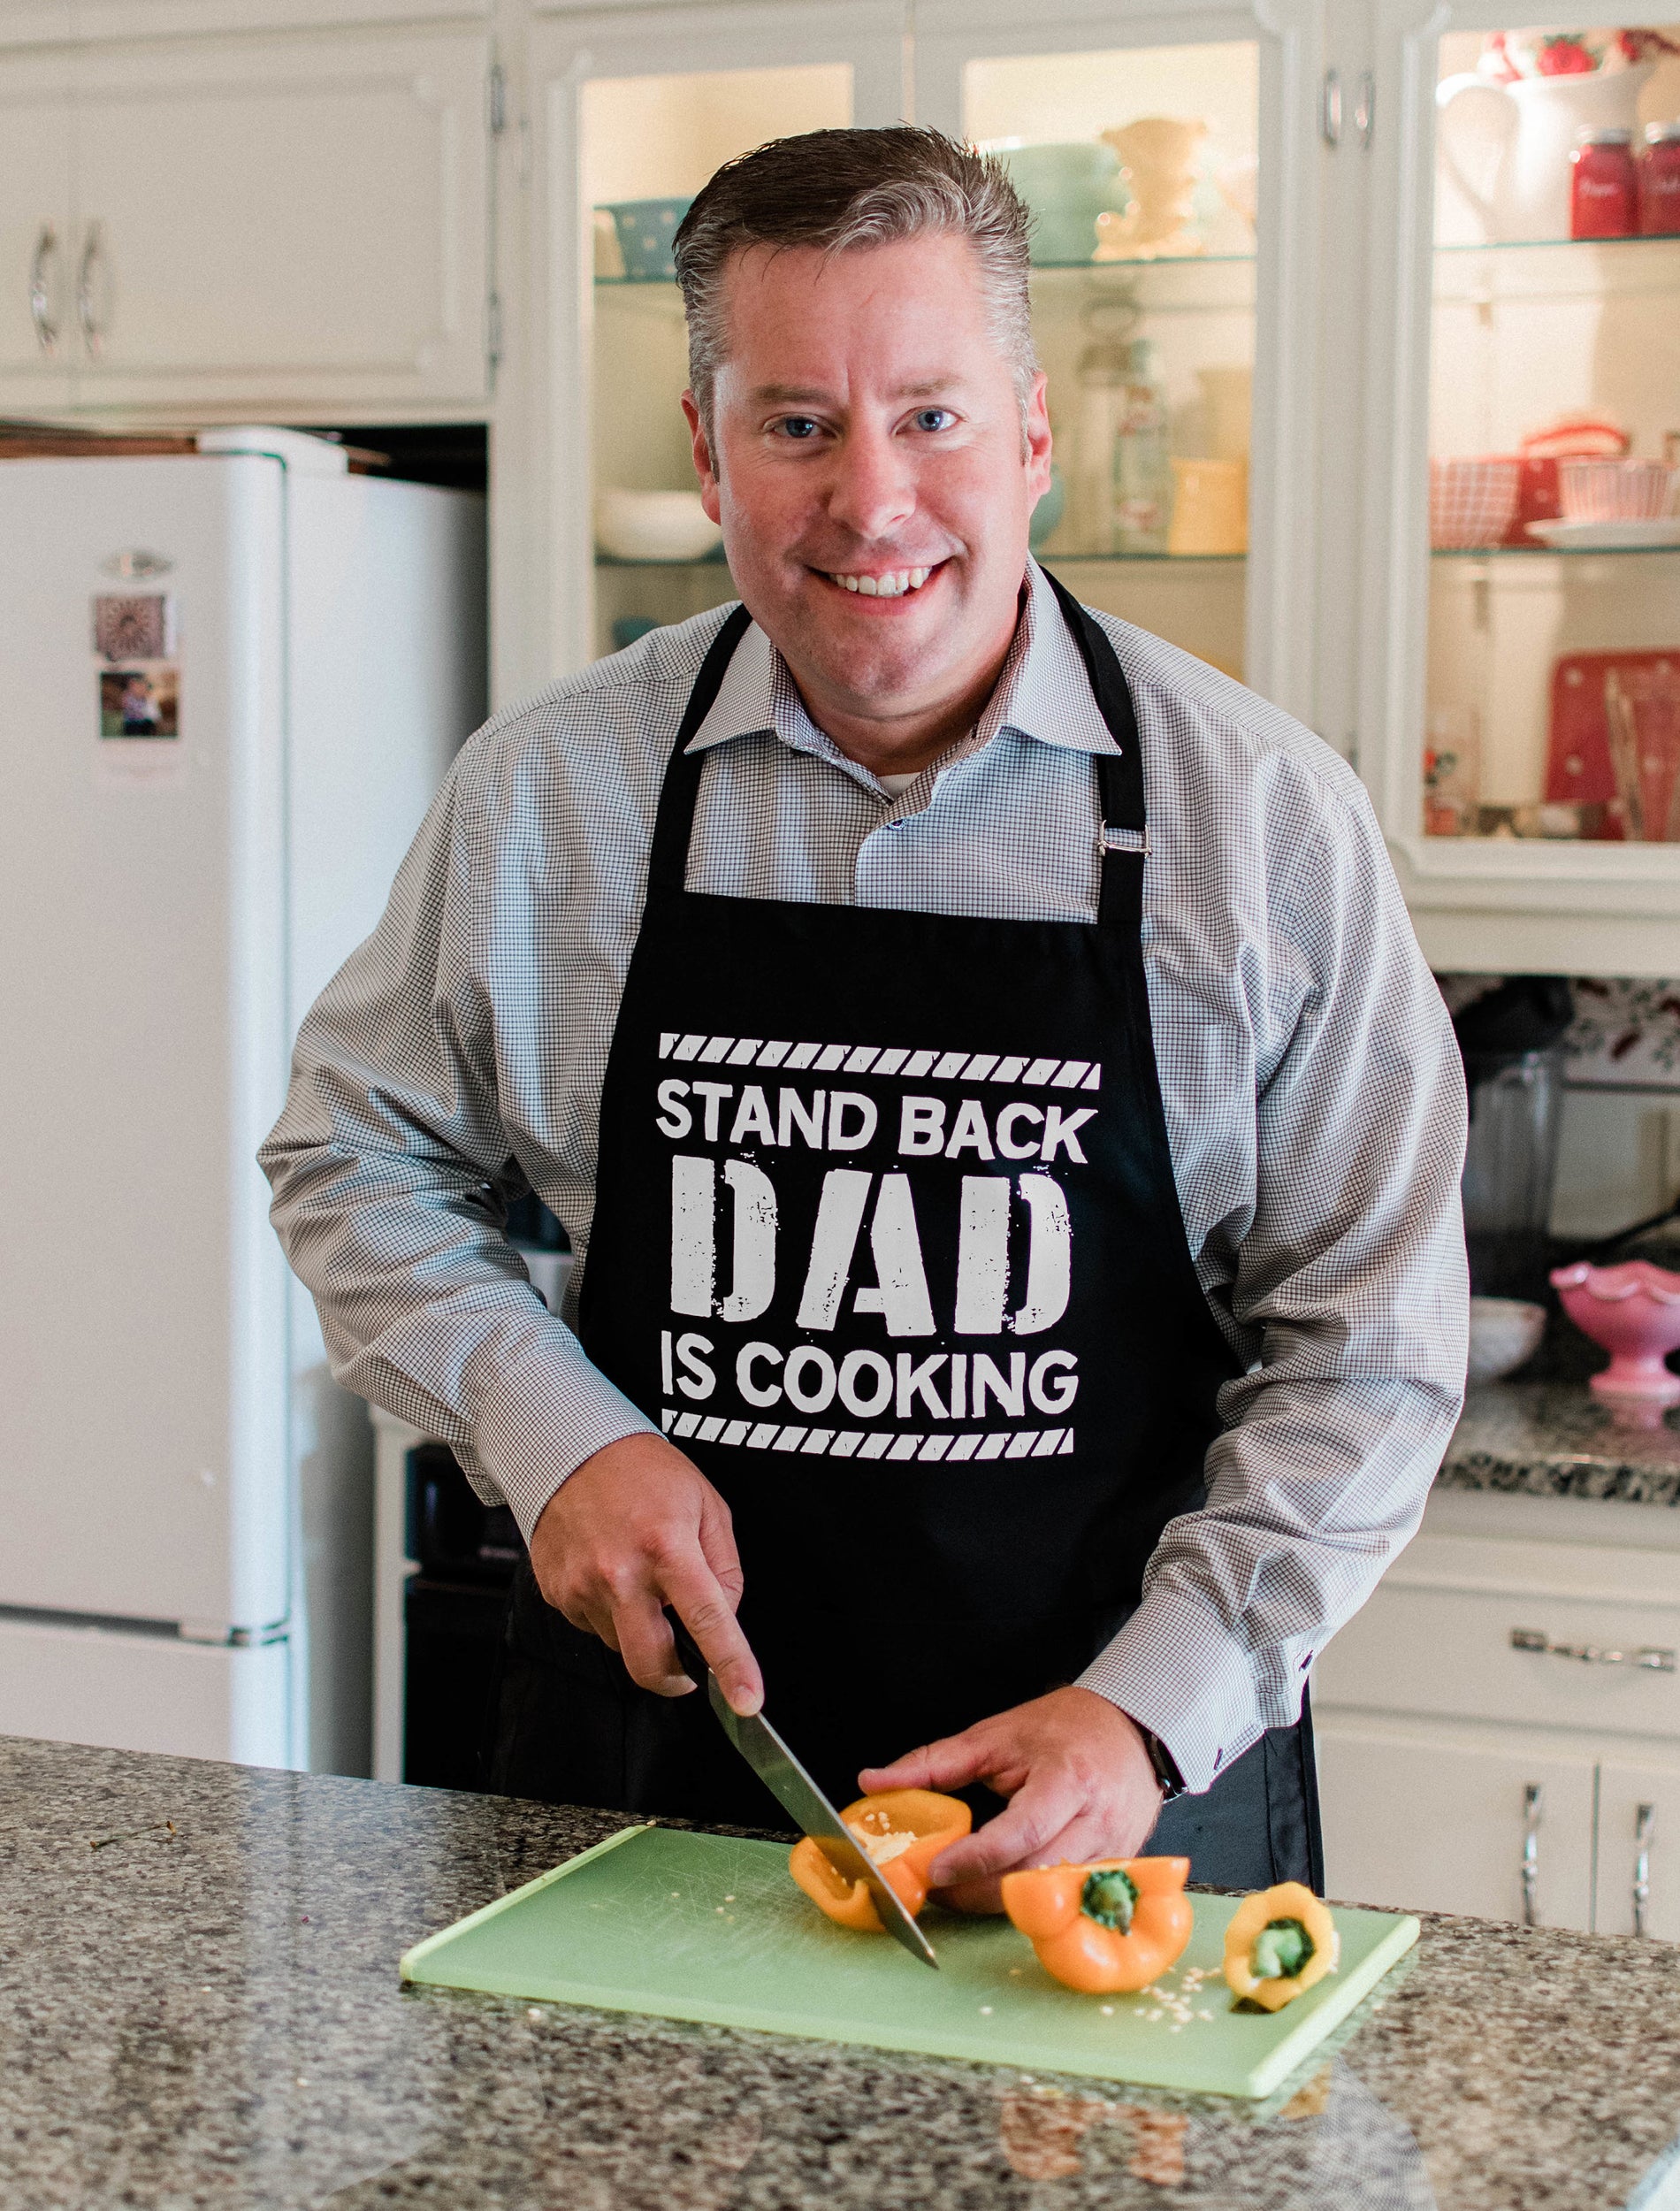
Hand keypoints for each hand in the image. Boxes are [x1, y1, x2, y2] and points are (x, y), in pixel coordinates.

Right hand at [528, 1432, 762, 1715]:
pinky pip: (592, 1626)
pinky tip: (611, 1573)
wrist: (570, 1448)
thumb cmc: (643, 1472)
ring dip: (640, 1630)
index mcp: (667, 1545)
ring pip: (621, 1645)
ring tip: (640, 1579)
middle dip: (675, 1678)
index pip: (707, 1619)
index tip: (747, 1700)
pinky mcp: (557, 1593)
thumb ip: (725, 1566)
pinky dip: (610, 1613)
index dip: (732, 1666)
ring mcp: (582, 1586)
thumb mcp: (707, 1504)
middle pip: (651, 1663)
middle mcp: (620, 1571)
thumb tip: (725, 1615)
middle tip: (687, 1666)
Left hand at [859, 1686, 1163, 1913]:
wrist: (1132, 1730)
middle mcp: (1097, 1821)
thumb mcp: (993, 1735)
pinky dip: (1029, 1901)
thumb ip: (932, 1763)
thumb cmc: (1062, 1728)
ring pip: (1049, 1897)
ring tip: (961, 1887)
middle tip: (935, 1886)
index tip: (935, 1869)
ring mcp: (1113, 1851)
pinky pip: (1067, 1899)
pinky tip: (1001, 1889)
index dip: (976, 1859)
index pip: (1021, 1832)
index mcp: (1068, 1781)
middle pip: (1033, 1877)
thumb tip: (873, 1782)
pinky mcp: (1117, 1869)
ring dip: (1000, 1901)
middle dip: (978, 1892)